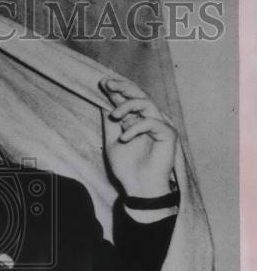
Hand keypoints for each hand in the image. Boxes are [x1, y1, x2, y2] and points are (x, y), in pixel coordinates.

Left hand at [100, 78, 177, 197]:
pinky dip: (136, 128)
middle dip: (122, 87)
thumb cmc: (127, 167)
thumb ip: (110, 124)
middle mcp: (147, 119)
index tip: (102, 84)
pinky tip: (124, 138)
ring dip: (128, 106)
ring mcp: (159, 125)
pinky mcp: (168, 134)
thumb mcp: (112, 142)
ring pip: (146, 103)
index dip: (115, 90)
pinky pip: (152, 122)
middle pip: (138, 95)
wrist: (138, 187)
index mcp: (134, 120)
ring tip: (114, 116)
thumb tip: (104, 103)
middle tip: (108, 84)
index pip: (126, 100)